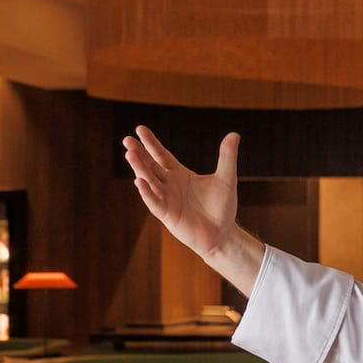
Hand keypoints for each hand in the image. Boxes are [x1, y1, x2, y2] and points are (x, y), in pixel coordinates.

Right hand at [122, 126, 239, 259]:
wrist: (222, 233)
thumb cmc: (223, 206)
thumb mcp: (226, 178)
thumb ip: (227, 157)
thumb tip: (234, 134)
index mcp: (179, 174)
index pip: (161, 155)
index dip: (151, 143)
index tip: (140, 128)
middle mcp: (169, 185)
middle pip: (150, 166)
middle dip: (139, 153)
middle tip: (127, 140)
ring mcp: (166, 199)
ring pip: (149, 181)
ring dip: (140, 169)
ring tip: (130, 154)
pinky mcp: (167, 214)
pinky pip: (154, 202)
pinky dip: (147, 192)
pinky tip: (139, 181)